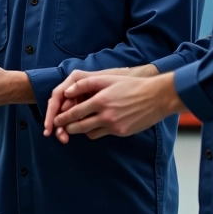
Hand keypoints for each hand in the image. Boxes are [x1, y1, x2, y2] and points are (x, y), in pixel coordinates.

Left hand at [48, 73, 183, 140]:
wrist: (157, 97)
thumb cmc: (131, 86)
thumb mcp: (108, 79)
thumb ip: (86, 84)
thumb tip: (67, 91)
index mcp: (101, 100)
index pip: (75, 111)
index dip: (62, 117)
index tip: (55, 120)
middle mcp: (106, 115)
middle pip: (79, 126)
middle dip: (67, 128)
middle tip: (60, 128)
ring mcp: (114, 125)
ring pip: (89, 133)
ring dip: (80, 131)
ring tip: (75, 127)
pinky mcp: (121, 132)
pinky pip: (102, 134)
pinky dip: (95, 131)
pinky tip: (94, 126)